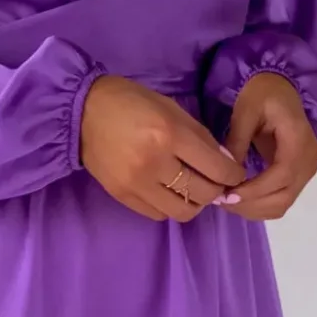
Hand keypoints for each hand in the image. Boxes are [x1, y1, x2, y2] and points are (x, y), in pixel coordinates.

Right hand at [78, 75, 245, 221]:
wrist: (82, 112)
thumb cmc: (132, 102)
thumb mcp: (171, 109)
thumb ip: (201, 138)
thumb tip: (225, 164)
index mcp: (169, 134)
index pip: (216, 169)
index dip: (233, 175)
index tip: (234, 174)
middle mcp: (154, 162)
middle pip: (203, 194)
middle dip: (216, 190)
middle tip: (215, 182)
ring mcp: (136, 183)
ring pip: (182, 211)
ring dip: (193, 203)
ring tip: (192, 190)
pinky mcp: (122, 196)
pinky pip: (158, 214)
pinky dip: (169, 206)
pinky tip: (168, 191)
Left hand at [218, 72, 316, 219]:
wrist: (279, 87)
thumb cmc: (262, 93)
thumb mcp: (245, 111)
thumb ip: (237, 142)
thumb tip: (226, 174)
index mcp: (299, 139)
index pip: (282, 175)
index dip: (256, 190)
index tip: (228, 195)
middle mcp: (309, 159)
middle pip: (284, 196)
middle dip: (251, 204)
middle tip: (221, 201)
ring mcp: (306, 169)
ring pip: (283, 203)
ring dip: (254, 209)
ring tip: (226, 201)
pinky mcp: (298, 175)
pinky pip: (282, 199)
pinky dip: (261, 206)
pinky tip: (239, 198)